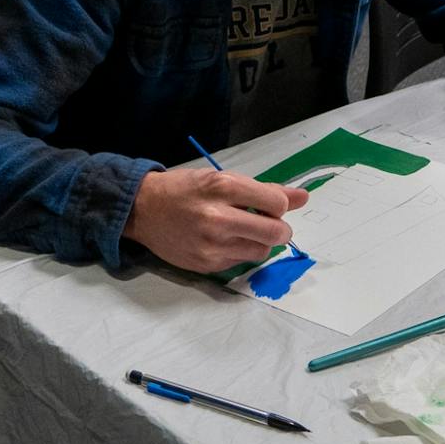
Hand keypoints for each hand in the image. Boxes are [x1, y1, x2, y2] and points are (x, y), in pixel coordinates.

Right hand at [123, 169, 308, 272]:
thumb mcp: (220, 178)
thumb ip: (262, 189)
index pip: (276, 203)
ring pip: (262, 251)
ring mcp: (212, 245)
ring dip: (260, 242)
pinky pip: (241, 262)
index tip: (270, 205)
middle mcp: (218, 217)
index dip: (280, 205)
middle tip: (269, 224)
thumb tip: (302, 196)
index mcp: (223, 187)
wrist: (142, 210)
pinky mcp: (207, 265)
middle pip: (276, 233)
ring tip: (243, 231)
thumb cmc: (184, 189)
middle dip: (280, 229)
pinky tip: (224, 241)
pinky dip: (240, 251)